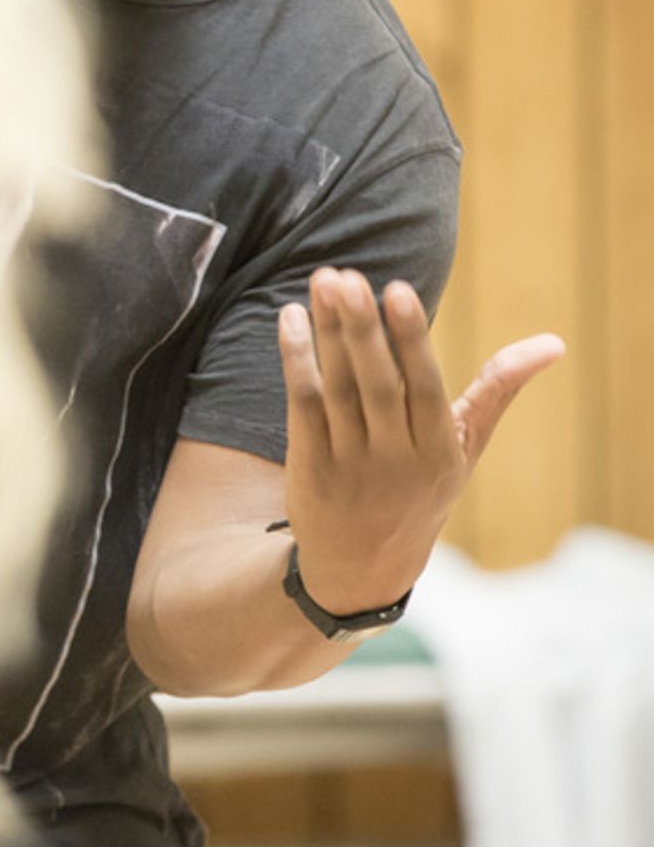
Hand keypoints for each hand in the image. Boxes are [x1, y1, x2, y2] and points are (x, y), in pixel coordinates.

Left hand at [277, 268, 563, 618]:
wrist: (361, 568)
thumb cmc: (420, 488)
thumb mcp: (464, 448)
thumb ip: (499, 390)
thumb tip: (555, 343)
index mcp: (437, 450)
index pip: (425, 387)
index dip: (410, 340)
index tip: (397, 290)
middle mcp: (394, 458)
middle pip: (377, 386)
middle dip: (362, 330)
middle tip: (347, 278)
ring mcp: (349, 463)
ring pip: (336, 388)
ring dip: (326, 334)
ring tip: (323, 280)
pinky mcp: (310, 465)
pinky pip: (301, 404)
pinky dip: (296, 359)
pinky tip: (292, 317)